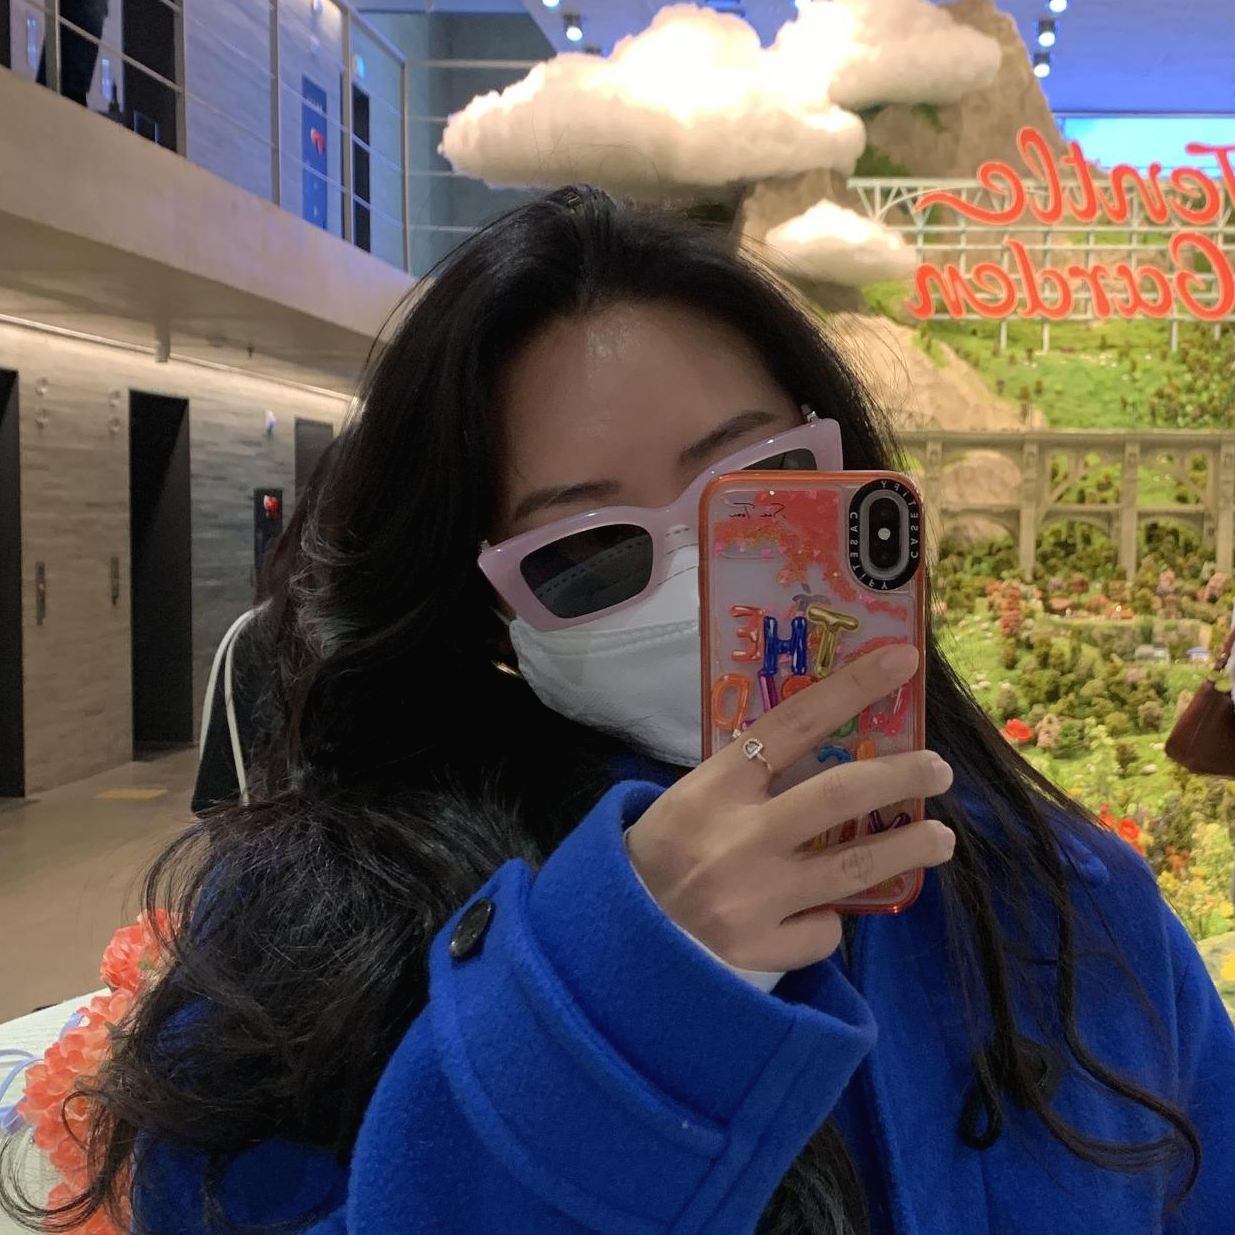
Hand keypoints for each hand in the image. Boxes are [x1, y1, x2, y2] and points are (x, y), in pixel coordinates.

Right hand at [624, 645, 953, 971]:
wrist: (622, 939)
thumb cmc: (663, 854)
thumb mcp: (692, 800)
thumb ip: (750, 781)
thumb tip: (830, 751)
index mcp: (713, 788)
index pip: (792, 724)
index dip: (851, 689)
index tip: (901, 661)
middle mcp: (737, 838)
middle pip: (839, 794)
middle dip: (902, 776)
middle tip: (938, 769)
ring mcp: (752, 897)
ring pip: (855, 867)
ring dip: (909, 847)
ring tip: (940, 838)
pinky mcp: (760, 950)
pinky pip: (823, 931)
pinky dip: (830, 917)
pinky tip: (824, 911)